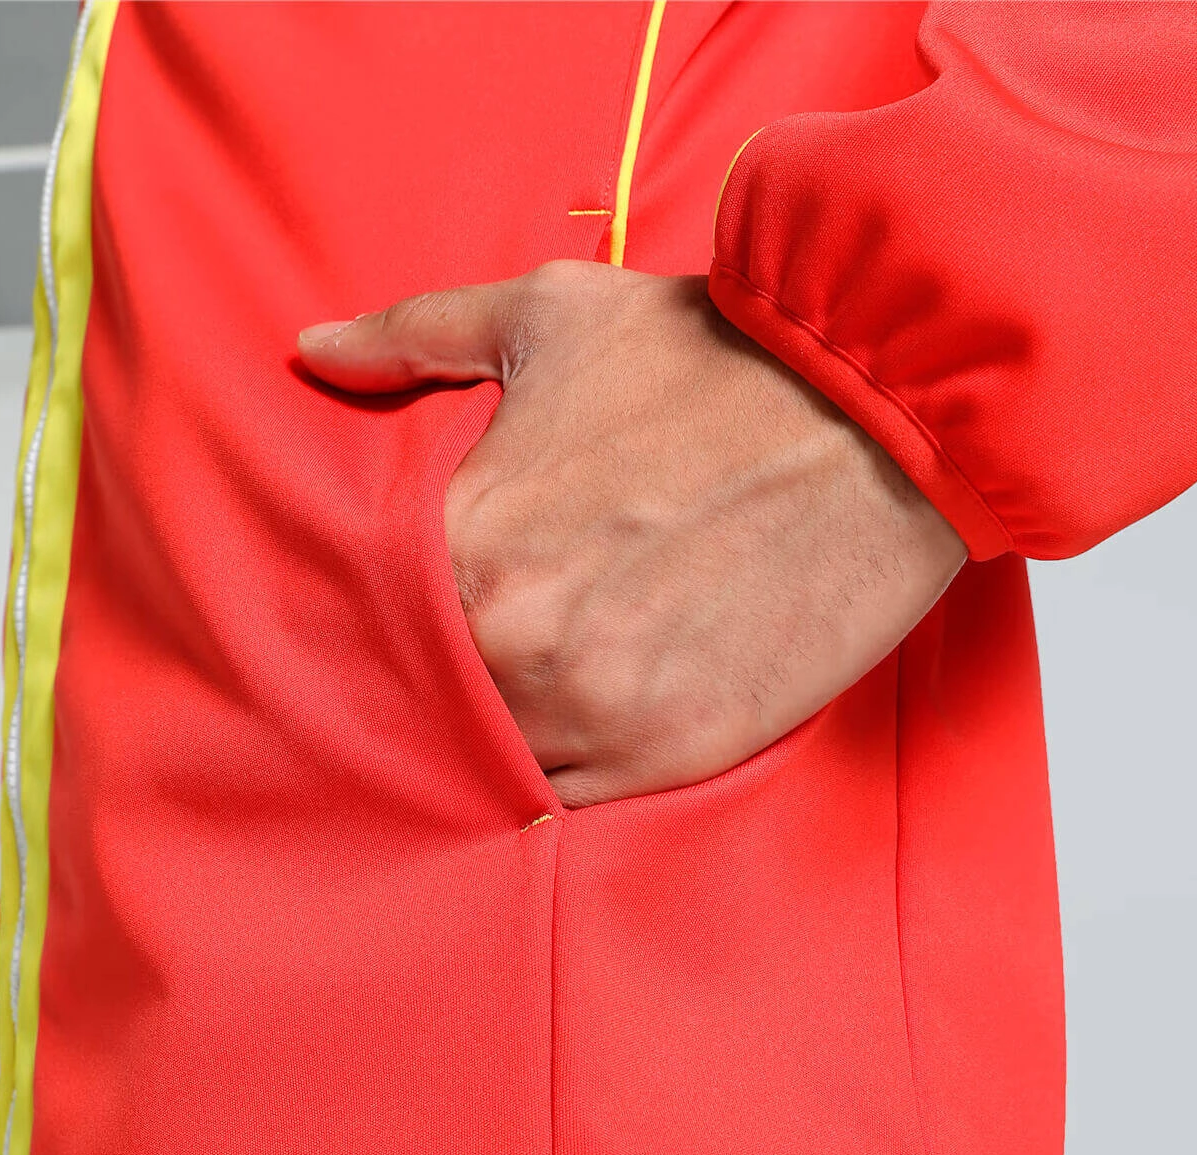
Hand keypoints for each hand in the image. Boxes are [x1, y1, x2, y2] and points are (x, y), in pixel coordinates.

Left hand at [299, 263, 965, 806]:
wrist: (881, 408)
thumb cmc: (713, 357)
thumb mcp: (550, 315)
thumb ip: (414, 337)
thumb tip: (315, 353)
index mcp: (468, 544)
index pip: (368, 624)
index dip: (377, 625)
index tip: (399, 616)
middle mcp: (519, 646)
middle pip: (427, 705)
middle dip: (435, 684)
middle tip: (471, 654)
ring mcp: (598, 712)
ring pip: (497, 761)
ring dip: (499, 734)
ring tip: (530, 689)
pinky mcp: (675, 753)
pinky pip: (575, 797)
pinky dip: (564, 771)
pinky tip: (582, 720)